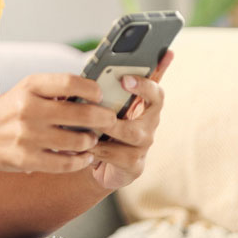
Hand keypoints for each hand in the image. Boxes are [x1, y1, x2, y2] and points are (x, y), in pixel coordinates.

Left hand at [87, 50, 173, 189]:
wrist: (97, 164)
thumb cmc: (98, 128)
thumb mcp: (100, 107)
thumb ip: (101, 88)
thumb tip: (84, 72)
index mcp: (143, 104)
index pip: (154, 88)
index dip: (145, 81)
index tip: (126, 77)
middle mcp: (149, 122)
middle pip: (154, 105)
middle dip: (137, 94)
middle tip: (116, 88)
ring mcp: (144, 144)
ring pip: (133, 132)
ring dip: (109, 126)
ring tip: (89, 122)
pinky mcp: (134, 165)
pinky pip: (118, 155)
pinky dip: (98, 149)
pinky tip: (82, 145)